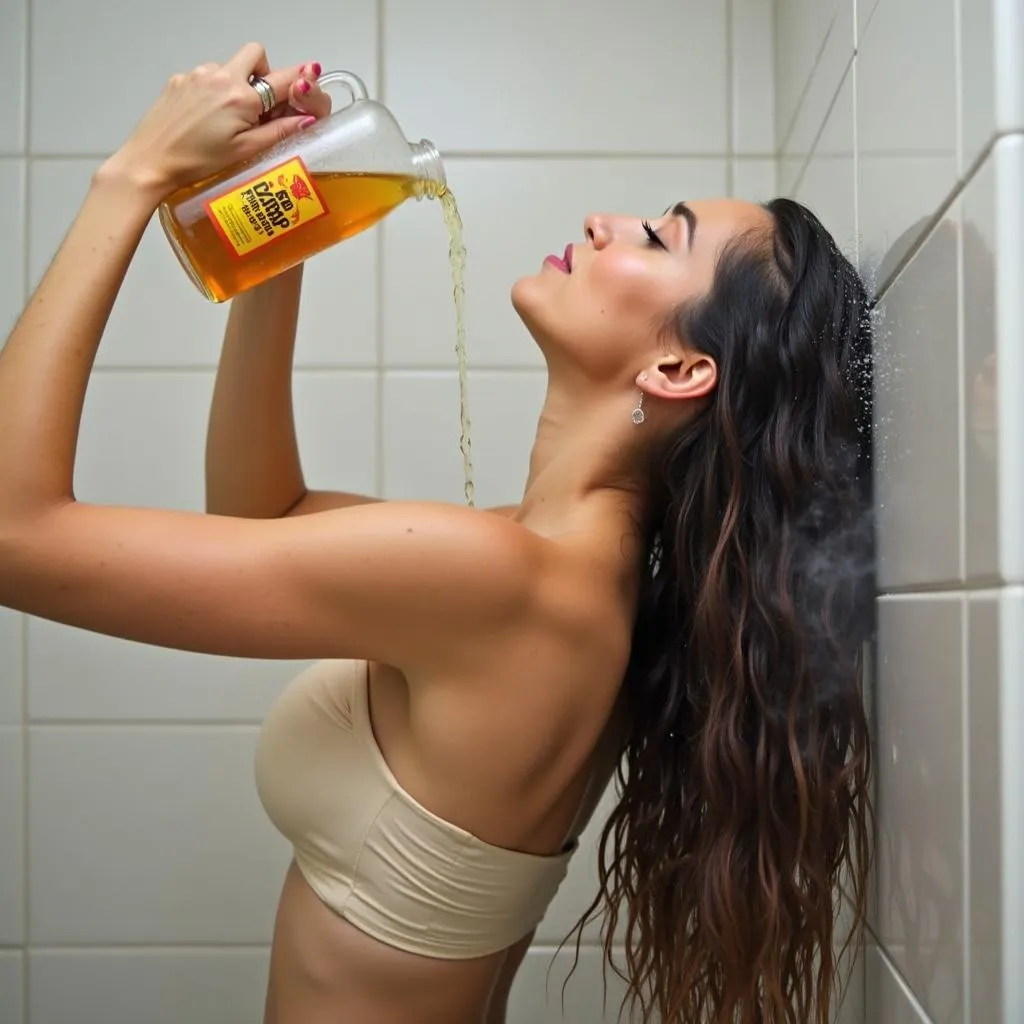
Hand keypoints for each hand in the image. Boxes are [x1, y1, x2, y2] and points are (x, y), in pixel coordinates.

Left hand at [101, 43, 332, 198]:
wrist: (152, 160)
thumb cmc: (198, 161)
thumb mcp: (246, 150)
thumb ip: (279, 132)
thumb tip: (307, 119)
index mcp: (242, 96)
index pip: (284, 79)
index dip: (300, 84)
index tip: (307, 89)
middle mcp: (221, 76)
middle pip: (255, 54)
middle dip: (264, 72)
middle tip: (261, 102)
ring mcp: (197, 74)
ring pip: (229, 67)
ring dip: (236, 85)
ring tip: (227, 120)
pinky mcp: (180, 79)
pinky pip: (206, 76)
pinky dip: (213, 92)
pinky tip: (205, 119)